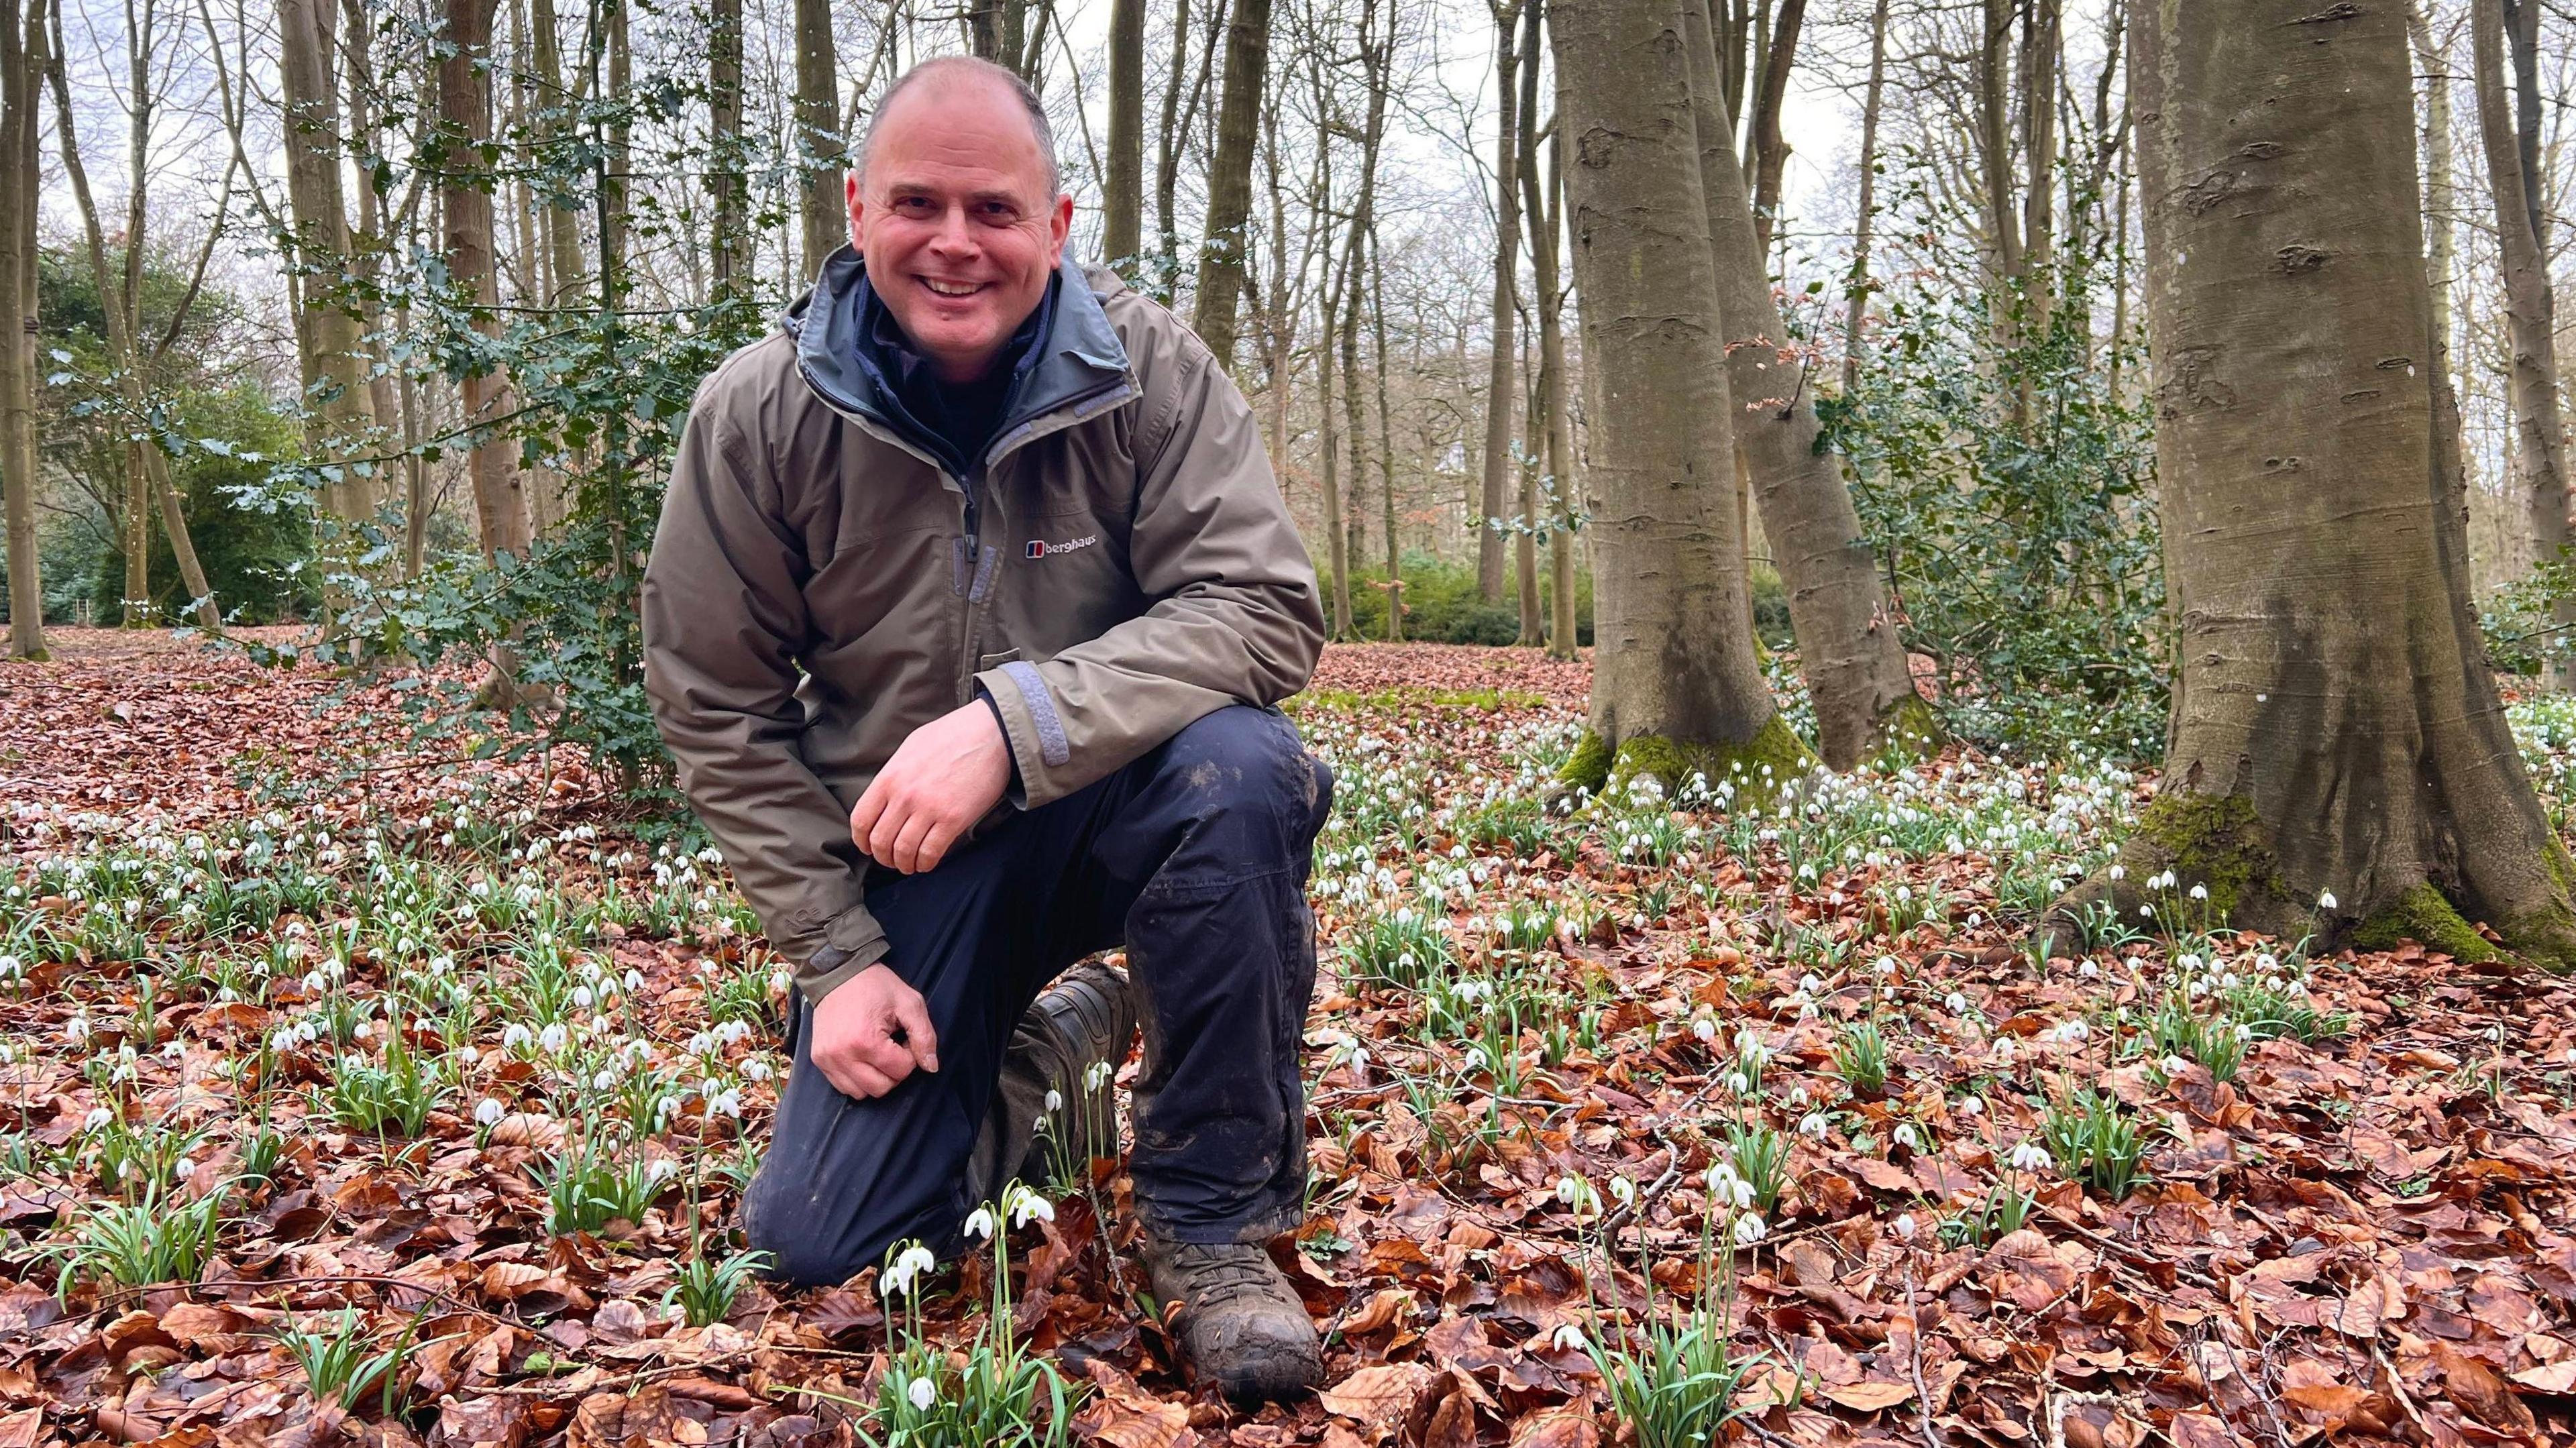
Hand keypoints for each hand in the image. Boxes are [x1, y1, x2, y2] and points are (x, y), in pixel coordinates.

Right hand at [810, 963, 939, 1098]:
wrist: (837, 972)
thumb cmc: (876, 986)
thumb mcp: (910, 1003)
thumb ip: (925, 1036)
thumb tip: (931, 1067)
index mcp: (865, 1041)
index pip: (900, 1071)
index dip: (909, 1055)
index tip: (902, 1037)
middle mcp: (842, 1055)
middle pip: (881, 1088)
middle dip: (893, 1071)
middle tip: (891, 1047)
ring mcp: (827, 1059)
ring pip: (861, 1092)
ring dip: (875, 1078)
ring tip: (876, 1052)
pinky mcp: (818, 1060)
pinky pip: (843, 1087)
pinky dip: (857, 1079)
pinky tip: (862, 1057)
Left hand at [850, 700, 1012, 872]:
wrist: (990, 734)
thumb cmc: (952, 736)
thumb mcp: (911, 748)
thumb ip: (894, 775)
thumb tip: (885, 797)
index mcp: (890, 777)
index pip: (862, 819)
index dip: (862, 840)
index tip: (868, 846)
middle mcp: (905, 796)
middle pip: (881, 841)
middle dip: (883, 857)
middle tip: (891, 859)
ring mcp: (928, 809)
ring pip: (904, 851)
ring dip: (904, 864)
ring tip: (909, 865)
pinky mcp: (953, 819)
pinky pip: (931, 852)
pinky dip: (926, 863)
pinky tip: (927, 862)